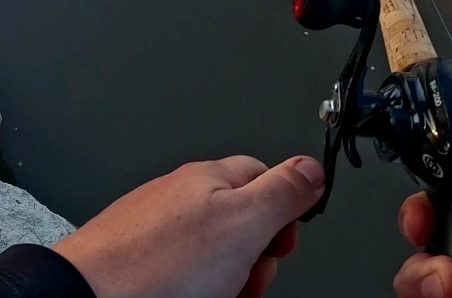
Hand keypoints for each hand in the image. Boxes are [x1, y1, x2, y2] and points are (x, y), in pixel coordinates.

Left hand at [52, 155, 324, 297]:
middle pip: (242, 225)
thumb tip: (311, 166)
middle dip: (254, 259)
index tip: (283, 243)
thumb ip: (282, 191)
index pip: (266, 177)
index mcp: (207, 178)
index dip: (285, 213)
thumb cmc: (155, 266)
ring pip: (213, 258)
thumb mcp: (242, 223)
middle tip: (243, 279)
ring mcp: (156, 232)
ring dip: (226, 282)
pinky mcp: (140, 265)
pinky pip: (184, 277)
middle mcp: (178, 199)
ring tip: (212, 297)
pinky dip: (194, 291)